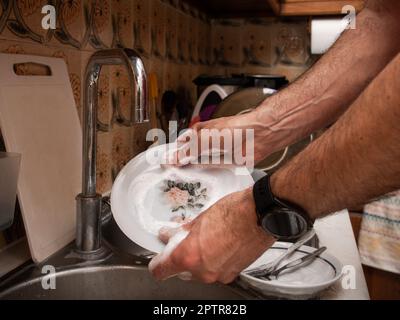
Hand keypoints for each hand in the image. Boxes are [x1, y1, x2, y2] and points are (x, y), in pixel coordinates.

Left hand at [149, 188, 275, 283]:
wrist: (260, 215)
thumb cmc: (233, 213)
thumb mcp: (199, 219)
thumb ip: (181, 232)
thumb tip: (170, 234)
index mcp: (188, 257)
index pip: (160, 271)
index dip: (157, 263)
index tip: (159, 257)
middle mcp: (202, 271)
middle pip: (180, 272)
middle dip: (180, 257)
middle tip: (185, 240)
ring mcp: (218, 275)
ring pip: (198, 272)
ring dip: (198, 259)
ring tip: (206, 239)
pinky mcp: (232, 274)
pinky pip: (215, 270)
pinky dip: (213, 260)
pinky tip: (219, 243)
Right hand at [165, 110, 274, 167]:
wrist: (258, 135)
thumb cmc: (233, 129)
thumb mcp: (204, 138)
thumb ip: (188, 150)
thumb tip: (173, 158)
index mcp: (200, 131)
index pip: (182, 143)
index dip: (174, 152)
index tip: (165, 162)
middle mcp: (207, 142)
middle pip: (191, 155)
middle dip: (183, 163)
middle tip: (171, 173)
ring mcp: (217, 152)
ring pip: (201, 163)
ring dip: (194, 170)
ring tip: (183, 179)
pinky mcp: (226, 163)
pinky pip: (214, 170)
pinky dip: (207, 173)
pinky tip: (201, 178)